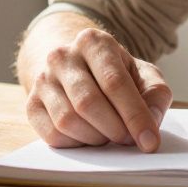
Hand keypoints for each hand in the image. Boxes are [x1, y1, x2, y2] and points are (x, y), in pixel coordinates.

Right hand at [25, 27, 172, 152]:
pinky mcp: (31, 104)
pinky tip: (89, 137)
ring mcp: (43, 79)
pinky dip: (76, 144)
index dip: (135, 115)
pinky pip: (52, 135)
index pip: (115, 82)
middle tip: (129, 140)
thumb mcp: (142, 74)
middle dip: (114, 129)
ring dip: (95, 138)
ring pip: (67, 120)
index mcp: (94, 42)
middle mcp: (62, 56)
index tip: (150, 141)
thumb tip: (151, 121)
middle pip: (88, 102)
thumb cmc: (114, 74)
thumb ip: (155, 94)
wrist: (76, 67)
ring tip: (109, 135)